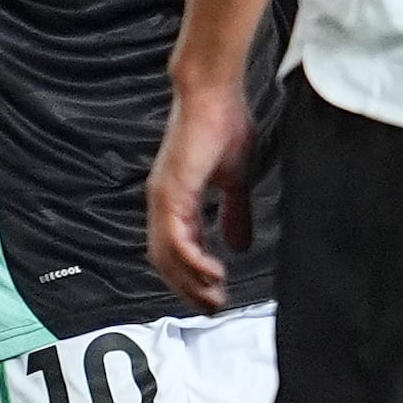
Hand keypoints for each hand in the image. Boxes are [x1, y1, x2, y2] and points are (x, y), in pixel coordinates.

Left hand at [147, 60, 252, 312]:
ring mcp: (164, 198)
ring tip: (216, 297)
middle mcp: (163, 203)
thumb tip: (238, 244)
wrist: (215, 94)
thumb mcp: (236, 180)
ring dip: (191, 282)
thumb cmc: (225, 124)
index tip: (215, 296)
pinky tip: (214, 273)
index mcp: (177, 199)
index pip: (177, 250)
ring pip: (167, 256)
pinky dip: (193, 261)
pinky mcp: (171, 192)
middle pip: (166, 262)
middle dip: (189, 289)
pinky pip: (175, 239)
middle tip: (213, 308)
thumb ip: (236, 213)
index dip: (193, 276)